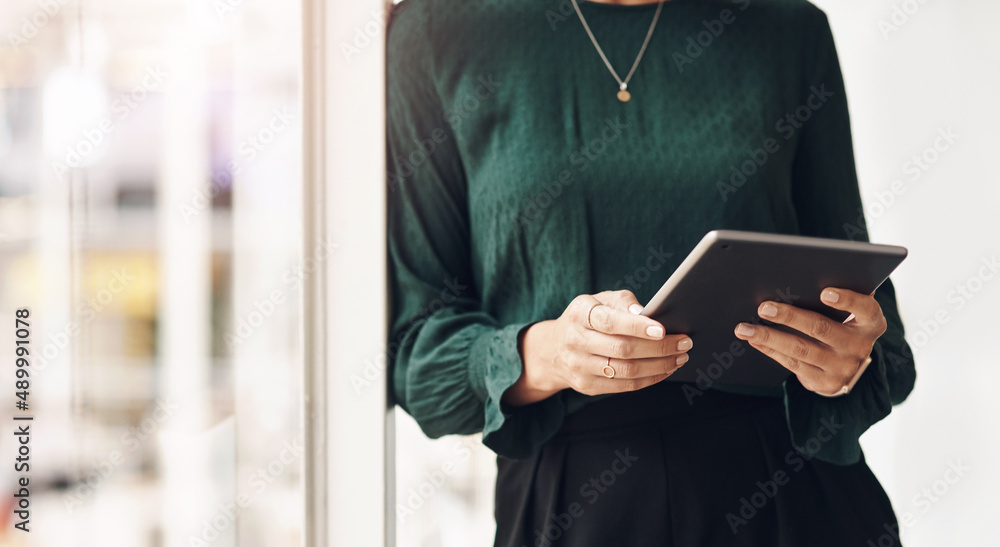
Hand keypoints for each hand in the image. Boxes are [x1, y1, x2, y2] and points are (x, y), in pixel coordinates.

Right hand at [503, 290, 691, 405]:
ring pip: (626, 371)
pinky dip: (650, 379)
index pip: (610, 322)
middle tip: (684, 342)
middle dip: (659, 348)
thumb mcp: (599, 300)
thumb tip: (647, 314)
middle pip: (622, 349)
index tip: (663, 329)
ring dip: (659, 366)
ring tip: (679, 357)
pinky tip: (665, 370)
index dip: (637, 327)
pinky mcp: (587, 386)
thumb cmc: (587, 318)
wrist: (554, 349)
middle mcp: (575, 341)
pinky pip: (624, 386)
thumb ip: (623, 302)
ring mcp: (579, 366)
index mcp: (579, 314)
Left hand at [734, 287, 885, 395]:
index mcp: (870, 323)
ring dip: (768, 336)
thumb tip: (806, 274)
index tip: (824, 291)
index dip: (847, 299)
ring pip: (800, 349)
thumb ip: (838, 297)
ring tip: (744, 327)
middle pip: (821, 328)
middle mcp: (859, 346)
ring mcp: (842, 367)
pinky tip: (753, 339)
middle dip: (789, 317)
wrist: (848, 366)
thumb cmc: (843, 325)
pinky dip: (769, 349)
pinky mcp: (825, 382)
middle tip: (764, 307)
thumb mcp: (849, 312)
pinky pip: (792, 363)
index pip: (866, 308)